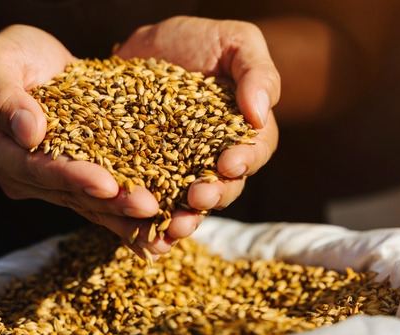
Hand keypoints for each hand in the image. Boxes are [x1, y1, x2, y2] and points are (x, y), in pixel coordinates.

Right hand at [0, 25, 164, 255]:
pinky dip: (131, 215)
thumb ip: (4, 95)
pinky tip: (161, 231)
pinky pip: (105, 198)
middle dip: (111, 203)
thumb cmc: (6, 56)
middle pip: (69, 194)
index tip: (107, 184)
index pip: (35, 168)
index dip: (72, 177)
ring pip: (91, 204)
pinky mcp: (77, 176)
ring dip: (127, 218)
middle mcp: (20, 174)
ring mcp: (49, 180)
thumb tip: (28, 131)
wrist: (22, 62)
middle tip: (148, 209)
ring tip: (162, 231)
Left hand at [116, 16, 280, 235]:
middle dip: (213, 196)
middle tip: (198, 198)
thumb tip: (260, 116)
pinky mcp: (147, 174)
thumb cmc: (200, 40)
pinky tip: (140, 229)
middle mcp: (216, 158)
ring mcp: (182, 170)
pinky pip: (151, 200)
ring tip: (172, 227)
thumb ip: (258, 74)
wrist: (144, 46)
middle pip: (224, 186)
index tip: (229, 163)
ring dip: (184, 218)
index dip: (244, 161)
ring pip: (189, 203)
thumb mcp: (236, 42)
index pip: (254, 152)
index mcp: (244, 132)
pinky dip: (148, 218)